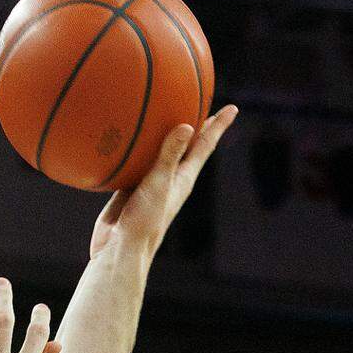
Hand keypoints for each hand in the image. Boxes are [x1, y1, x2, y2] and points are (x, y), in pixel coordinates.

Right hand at [89, 104, 238, 261]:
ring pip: (161, 152)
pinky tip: (128, 137)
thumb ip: (169, 156)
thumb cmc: (144, 222)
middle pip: (187, 146)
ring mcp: (150, 184)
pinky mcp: (130, 188)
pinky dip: (136, 147)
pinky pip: (135, 162)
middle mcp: (170, 179)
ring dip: (165, 134)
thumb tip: (187, 126)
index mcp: (183, 178)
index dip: (219, 126)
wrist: (119, 249)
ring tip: (167, 113)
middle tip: (203, 103)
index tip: (233, 108)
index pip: (204, 146)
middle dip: (197, 125)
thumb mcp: (159, 185)